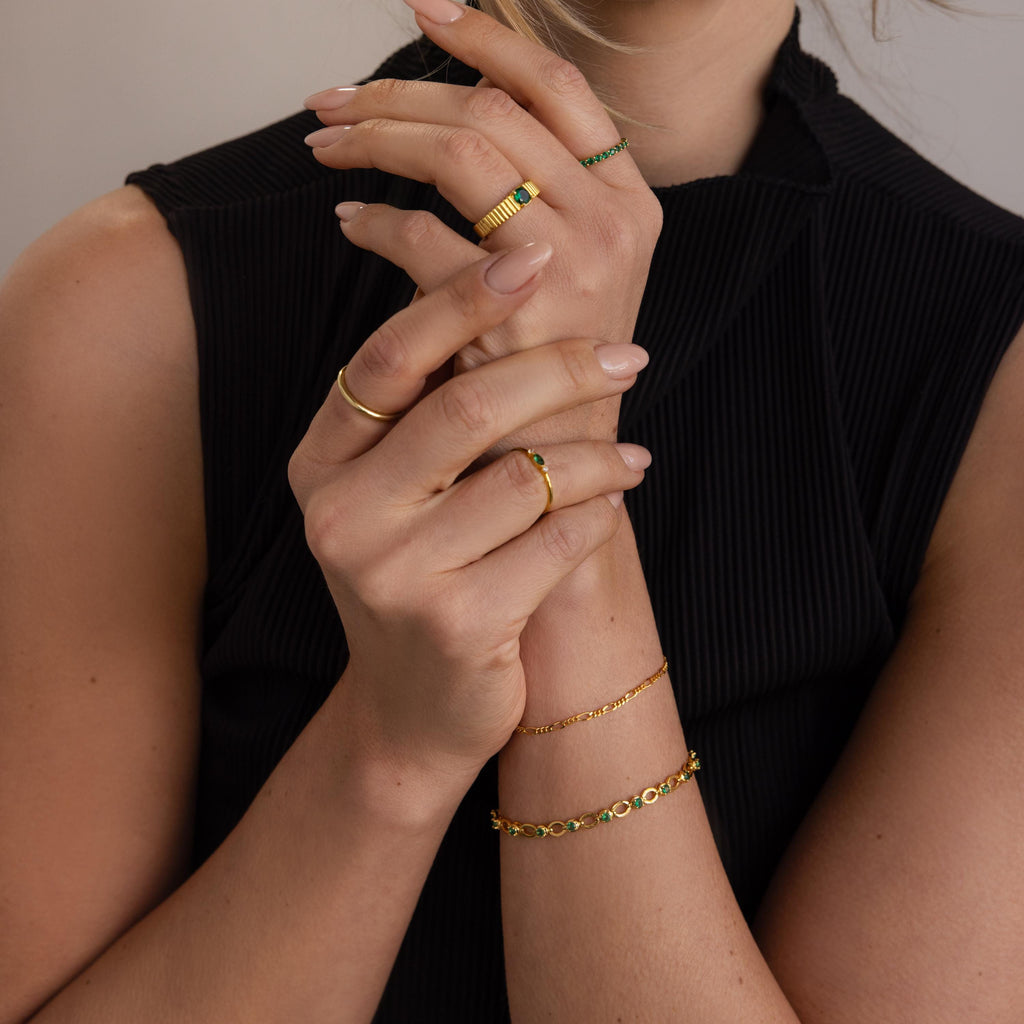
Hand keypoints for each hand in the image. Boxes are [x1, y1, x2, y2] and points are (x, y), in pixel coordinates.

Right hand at [288, 244, 649, 774]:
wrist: (414, 707)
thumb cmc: (417, 573)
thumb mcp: (393, 492)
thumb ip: (422, 410)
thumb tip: (497, 293)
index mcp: (322, 464)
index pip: (387, 360)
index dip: (460, 299)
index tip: (535, 255)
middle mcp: (341, 515)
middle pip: (463, 409)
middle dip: (560, 371)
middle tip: (629, 357)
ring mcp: (393, 575)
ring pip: (523, 478)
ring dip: (595, 458)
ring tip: (630, 457)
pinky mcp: (456, 625)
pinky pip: (554, 543)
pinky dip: (596, 516)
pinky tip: (609, 508)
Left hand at [303, 0, 662, 445]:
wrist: (566, 458)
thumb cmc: (554, 361)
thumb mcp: (577, 268)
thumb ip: (541, 194)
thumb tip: (455, 109)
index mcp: (629, 198)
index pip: (558, 84)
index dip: (487, 35)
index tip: (426, 8)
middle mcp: (611, 217)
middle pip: (494, 107)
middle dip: (398, 92)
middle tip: (335, 102)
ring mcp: (570, 259)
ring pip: (459, 146)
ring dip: (376, 136)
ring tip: (324, 145)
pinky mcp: (515, 306)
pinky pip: (422, 232)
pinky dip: (372, 220)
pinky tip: (349, 224)